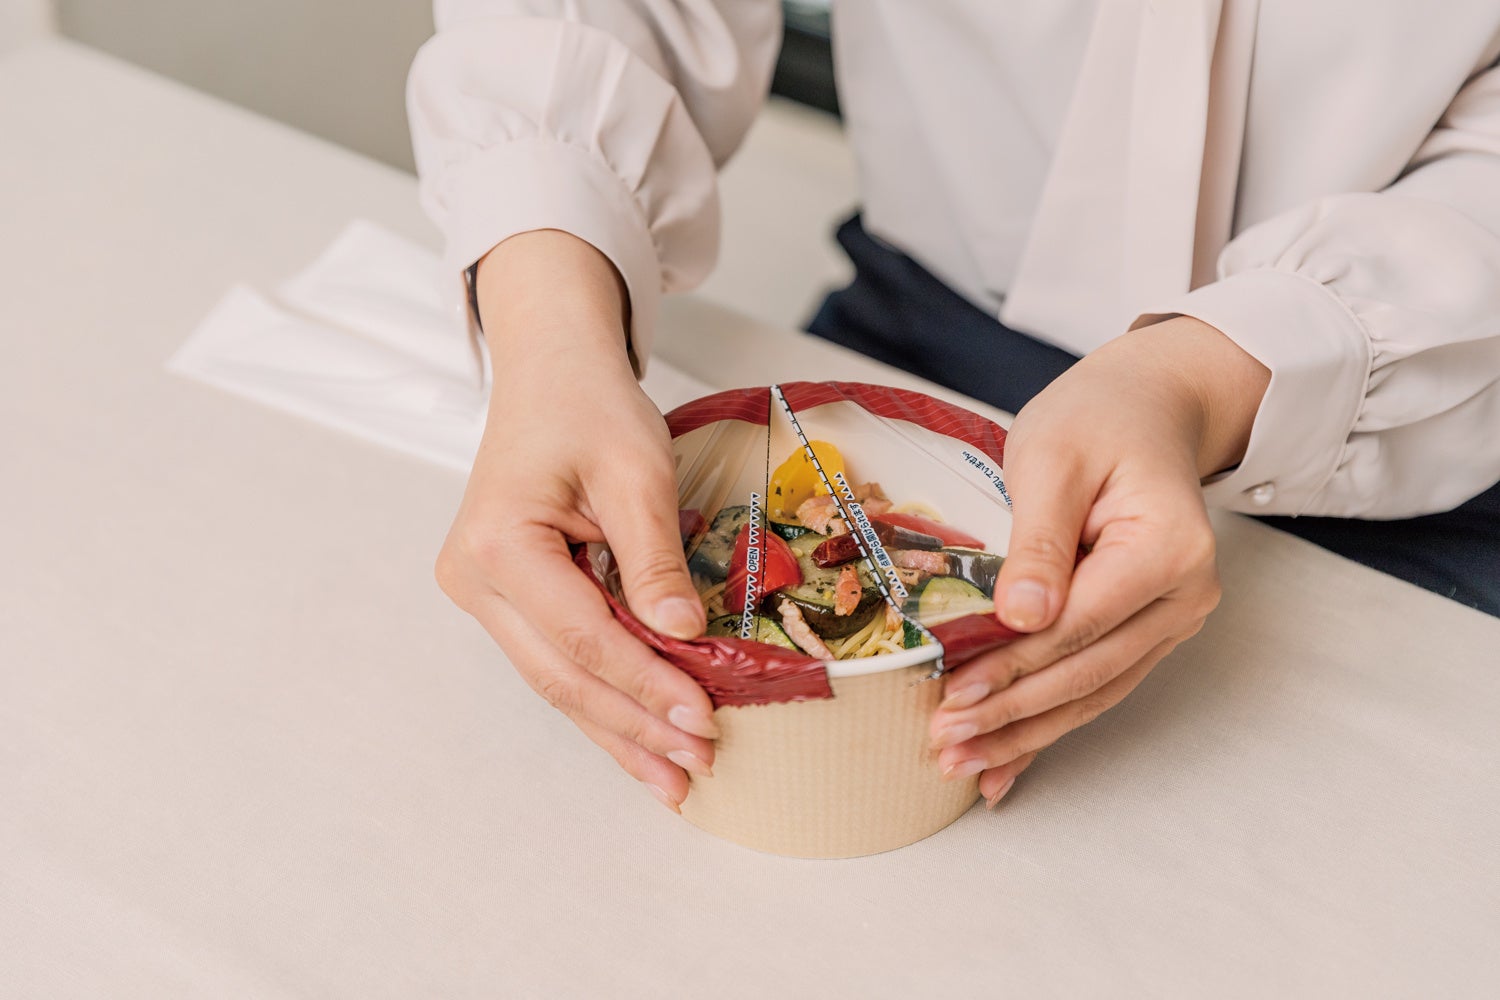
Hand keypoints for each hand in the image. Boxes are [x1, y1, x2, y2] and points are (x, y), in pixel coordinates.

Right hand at [435, 230, 716, 812]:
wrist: (551, 371)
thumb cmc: (589, 405)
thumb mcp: (635, 470)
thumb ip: (655, 557)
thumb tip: (683, 638)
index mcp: (497, 543)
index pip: (583, 636)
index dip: (646, 684)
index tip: (705, 719)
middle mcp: (473, 579)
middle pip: (563, 675)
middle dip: (634, 725)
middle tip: (696, 768)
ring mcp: (481, 594)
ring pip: (556, 681)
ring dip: (619, 729)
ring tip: (673, 778)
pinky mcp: (505, 599)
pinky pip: (558, 660)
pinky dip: (604, 697)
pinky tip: (640, 739)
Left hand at [928, 316, 1269, 805]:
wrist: (1148, 408)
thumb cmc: (1098, 420)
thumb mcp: (1052, 458)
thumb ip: (1038, 540)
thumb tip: (1021, 618)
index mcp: (1168, 549)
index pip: (1079, 625)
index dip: (1013, 669)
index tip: (953, 699)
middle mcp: (1185, 595)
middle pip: (1087, 672)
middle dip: (1011, 715)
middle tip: (946, 746)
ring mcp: (1172, 619)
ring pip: (1093, 693)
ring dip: (1026, 734)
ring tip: (964, 766)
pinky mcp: (1147, 630)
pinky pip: (1096, 686)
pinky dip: (1048, 724)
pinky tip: (1008, 765)